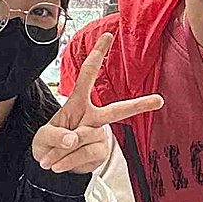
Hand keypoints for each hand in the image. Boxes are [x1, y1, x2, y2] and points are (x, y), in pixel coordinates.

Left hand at [33, 33, 162, 174]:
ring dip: (62, 152)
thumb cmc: (49, 142)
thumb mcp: (43, 136)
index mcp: (77, 102)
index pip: (88, 75)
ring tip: (49, 160)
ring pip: (84, 139)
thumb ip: (56, 136)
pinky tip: (58, 165)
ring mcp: (98, 135)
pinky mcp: (99, 153)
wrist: (50, 165)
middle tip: (159, 100)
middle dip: (138, 106)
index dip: (97, 55)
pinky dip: (66, 162)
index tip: (108, 36)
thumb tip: (73, 140)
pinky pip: (84, 156)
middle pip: (116, 110)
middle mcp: (92, 117)